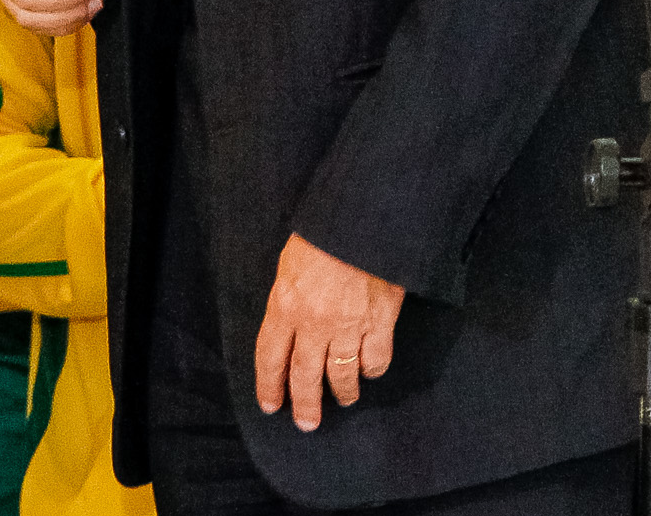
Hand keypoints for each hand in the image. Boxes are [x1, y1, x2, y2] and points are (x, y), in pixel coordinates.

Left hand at [255, 233, 402, 430]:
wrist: (361, 225)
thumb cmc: (320, 238)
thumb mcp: (287, 268)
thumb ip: (286, 302)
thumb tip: (288, 329)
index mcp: (284, 306)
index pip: (271, 356)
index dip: (270, 384)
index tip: (270, 405)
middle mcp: (314, 324)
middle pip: (305, 375)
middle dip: (305, 403)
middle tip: (306, 424)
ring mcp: (349, 327)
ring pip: (343, 374)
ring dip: (342, 393)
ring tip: (344, 401)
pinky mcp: (380, 324)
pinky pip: (376, 361)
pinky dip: (372, 371)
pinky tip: (369, 372)